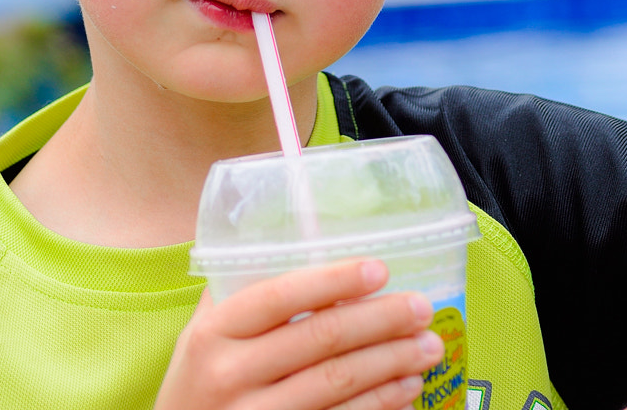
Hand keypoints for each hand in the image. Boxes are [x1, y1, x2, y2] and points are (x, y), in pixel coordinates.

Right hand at [155, 259, 443, 409]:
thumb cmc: (198, 383)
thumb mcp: (202, 337)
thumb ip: (239, 294)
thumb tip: (300, 235)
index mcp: (214, 333)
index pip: (280, 296)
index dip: (333, 281)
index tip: (379, 269)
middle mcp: (230, 375)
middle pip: (320, 339)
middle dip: (382, 320)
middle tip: (422, 308)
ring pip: (337, 384)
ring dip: (392, 363)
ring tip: (428, 347)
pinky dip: (380, 405)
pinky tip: (407, 389)